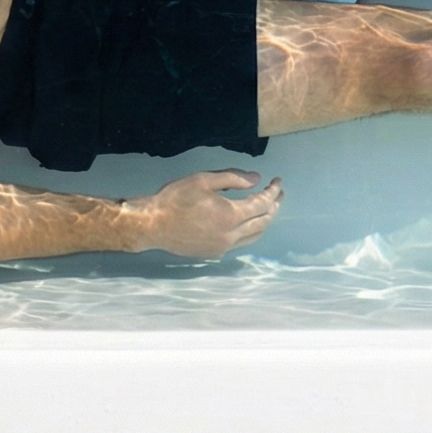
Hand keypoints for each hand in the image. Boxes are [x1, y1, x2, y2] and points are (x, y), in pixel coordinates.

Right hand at [129, 169, 282, 256]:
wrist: (153, 225)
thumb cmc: (175, 198)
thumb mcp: (203, 180)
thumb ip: (233, 178)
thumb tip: (257, 179)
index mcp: (230, 216)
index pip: (262, 204)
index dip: (272, 192)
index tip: (278, 181)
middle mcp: (231, 235)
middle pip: (263, 222)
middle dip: (274, 206)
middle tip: (278, 194)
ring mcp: (223, 247)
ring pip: (254, 236)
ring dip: (264, 221)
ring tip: (268, 207)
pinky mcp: (214, 253)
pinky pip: (241, 243)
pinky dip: (250, 231)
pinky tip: (247, 222)